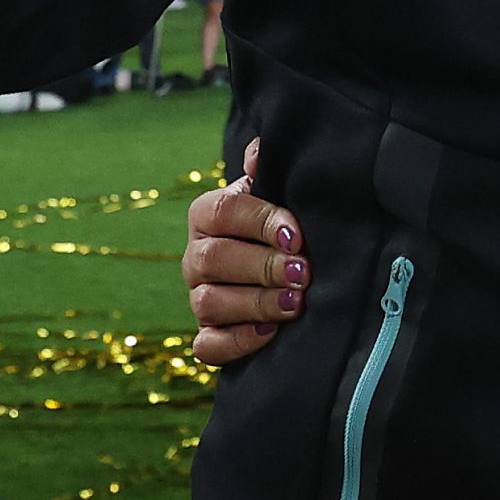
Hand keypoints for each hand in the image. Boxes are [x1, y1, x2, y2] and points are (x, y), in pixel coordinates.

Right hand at [184, 138, 309, 366]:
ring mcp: (198, 297)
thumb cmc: (283, 222)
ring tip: (295, 303)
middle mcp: (196, 256)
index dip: (260, 221)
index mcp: (208, 214)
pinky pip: (207, 346)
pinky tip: (269, 334)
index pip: (224, 211)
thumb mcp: (279, 192)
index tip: (296, 234)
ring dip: (256, 303)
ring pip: (208, 303)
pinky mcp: (207, 335)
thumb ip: (269, 171)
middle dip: (262, 266)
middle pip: (213, 260)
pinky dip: (236, 342)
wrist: (285, 265)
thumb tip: (260, 153)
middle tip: (302, 272)